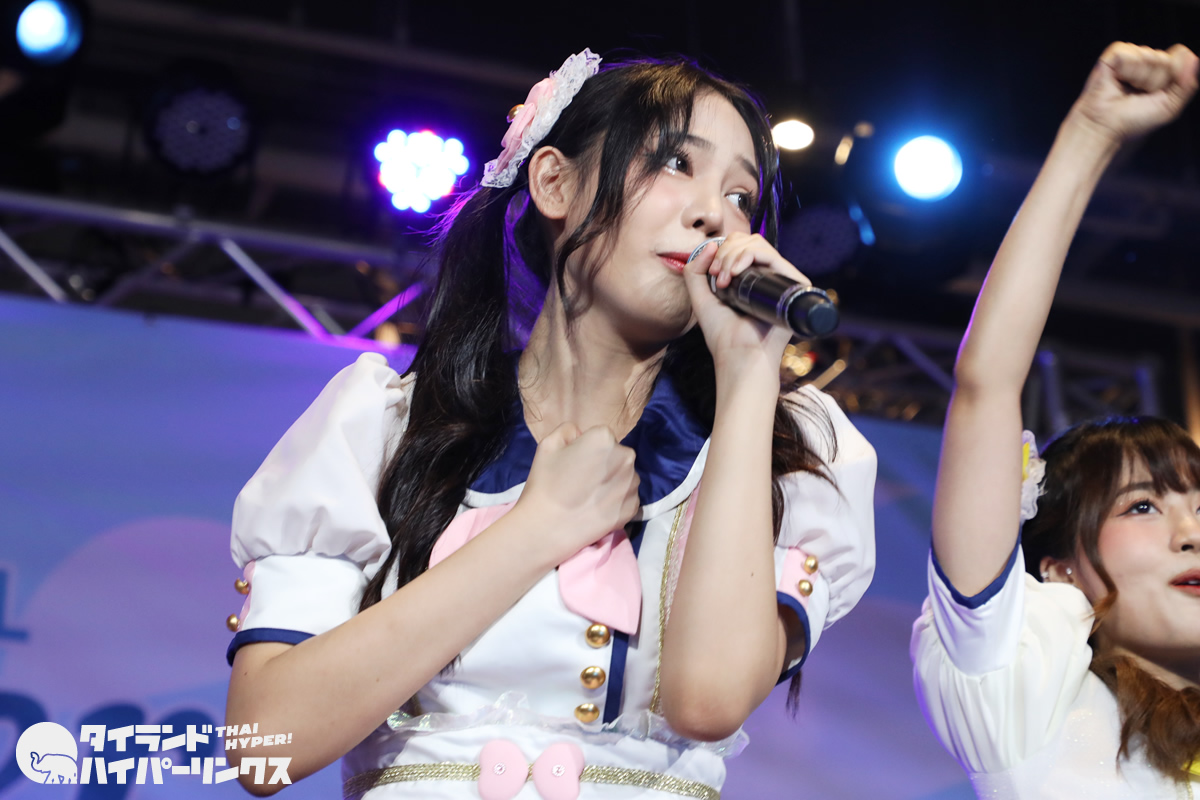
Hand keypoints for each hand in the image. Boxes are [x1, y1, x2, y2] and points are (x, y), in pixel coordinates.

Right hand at [516, 422, 639, 561]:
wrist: (547, 528)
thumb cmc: (545, 484)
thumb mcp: (547, 444)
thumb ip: (569, 430)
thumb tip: (581, 437)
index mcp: (605, 439)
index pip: (601, 436)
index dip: (587, 449)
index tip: (575, 464)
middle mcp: (626, 459)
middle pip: (617, 455)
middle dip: (604, 464)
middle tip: (582, 481)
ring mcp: (632, 486)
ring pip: (624, 476)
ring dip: (613, 481)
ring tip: (590, 497)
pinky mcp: (633, 509)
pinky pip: (627, 497)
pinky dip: (616, 501)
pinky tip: (597, 508)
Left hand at [682, 232, 810, 373]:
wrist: (739, 354)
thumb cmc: (723, 333)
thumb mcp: (700, 298)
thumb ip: (695, 271)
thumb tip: (711, 244)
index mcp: (749, 278)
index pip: (740, 246)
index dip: (722, 251)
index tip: (711, 273)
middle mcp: (766, 277)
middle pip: (749, 241)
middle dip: (726, 252)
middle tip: (717, 276)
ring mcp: (780, 279)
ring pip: (758, 245)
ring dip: (734, 256)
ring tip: (725, 280)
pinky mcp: (793, 284)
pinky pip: (771, 255)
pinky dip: (749, 256)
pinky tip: (736, 273)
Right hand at [1069, 42, 1197, 144]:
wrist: (1105, 126)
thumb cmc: (1132, 120)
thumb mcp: (1170, 106)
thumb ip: (1186, 84)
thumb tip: (1192, 56)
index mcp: (1161, 72)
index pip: (1180, 59)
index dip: (1172, 79)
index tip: (1156, 96)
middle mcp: (1146, 61)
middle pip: (1166, 59)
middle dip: (1156, 81)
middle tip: (1138, 95)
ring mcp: (1131, 56)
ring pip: (1150, 56)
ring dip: (1141, 78)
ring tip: (1126, 90)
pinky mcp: (1114, 54)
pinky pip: (1132, 54)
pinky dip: (1127, 70)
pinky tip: (1117, 80)